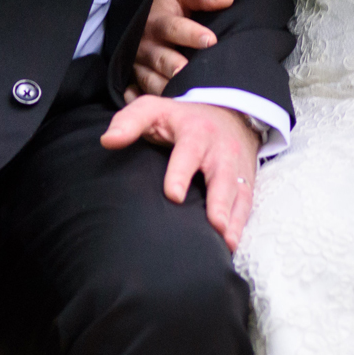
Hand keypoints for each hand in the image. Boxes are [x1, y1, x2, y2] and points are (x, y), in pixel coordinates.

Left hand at [102, 98, 260, 251]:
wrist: (227, 115)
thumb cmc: (180, 119)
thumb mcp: (153, 110)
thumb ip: (129, 121)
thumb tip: (107, 140)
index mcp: (196, 132)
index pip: (189, 152)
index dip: (182, 172)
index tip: (173, 195)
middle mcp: (220, 151)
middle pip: (222, 177)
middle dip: (219, 201)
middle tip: (214, 224)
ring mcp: (236, 168)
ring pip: (238, 193)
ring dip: (234, 219)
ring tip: (226, 242)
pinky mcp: (246, 183)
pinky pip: (246, 204)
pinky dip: (241, 224)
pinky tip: (231, 244)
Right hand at [127, 0, 232, 100]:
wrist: (139, 14)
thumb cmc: (167, 6)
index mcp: (158, 21)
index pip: (173, 27)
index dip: (191, 34)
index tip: (210, 40)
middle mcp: (145, 45)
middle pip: (161, 58)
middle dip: (175, 67)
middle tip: (189, 73)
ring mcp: (138, 64)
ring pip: (150, 80)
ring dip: (165, 89)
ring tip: (183, 99)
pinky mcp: (134, 79)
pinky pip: (137, 93)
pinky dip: (142, 101)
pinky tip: (158, 109)